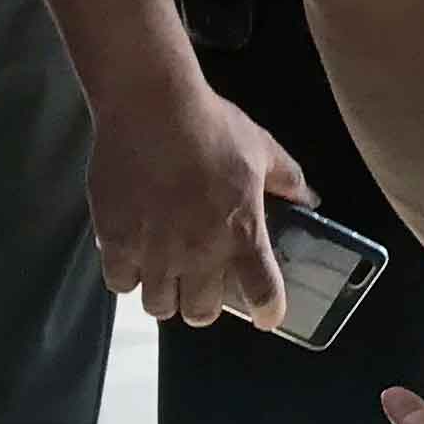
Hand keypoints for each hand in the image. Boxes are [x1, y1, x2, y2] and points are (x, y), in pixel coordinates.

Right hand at [89, 73, 310, 330]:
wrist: (151, 107)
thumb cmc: (211, 125)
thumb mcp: (263, 148)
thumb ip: (288, 180)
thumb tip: (308, 199)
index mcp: (241, 232)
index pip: (263, 293)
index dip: (268, 311)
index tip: (268, 316)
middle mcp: (199, 252)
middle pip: (200, 314)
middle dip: (203, 305)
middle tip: (201, 285)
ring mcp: (154, 251)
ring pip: (158, 305)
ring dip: (165, 293)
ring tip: (165, 271)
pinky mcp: (115, 242)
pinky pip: (120, 282)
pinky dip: (128, 273)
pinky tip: (133, 253)